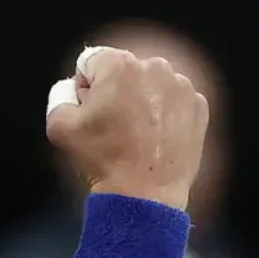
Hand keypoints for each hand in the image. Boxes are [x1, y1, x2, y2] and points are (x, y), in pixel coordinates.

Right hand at [46, 47, 208, 211]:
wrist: (144, 195)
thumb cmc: (102, 160)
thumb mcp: (60, 127)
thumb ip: (60, 95)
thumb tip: (72, 89)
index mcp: (119, 65)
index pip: (92, 62)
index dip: (85, 87)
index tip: (90, 112)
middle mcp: (155, 67)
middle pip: (124, 71)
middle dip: (115, 91)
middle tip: (113, 127)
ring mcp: (181, 87)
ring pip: (151, 84)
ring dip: (142, 101)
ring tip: (136, 135)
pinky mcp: (198, 107)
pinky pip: (175, 101)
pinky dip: (165, 115)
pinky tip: (156, 139)